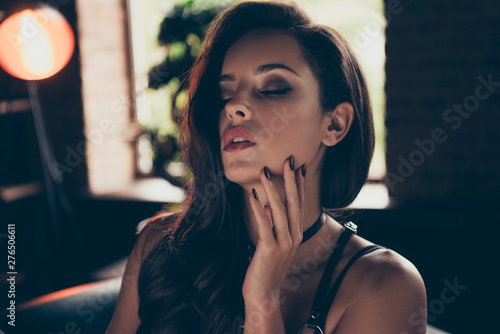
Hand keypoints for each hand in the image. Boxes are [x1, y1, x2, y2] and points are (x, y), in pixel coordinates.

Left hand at [242, 156, 305, 305]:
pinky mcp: (270, 249)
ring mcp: (283, 244)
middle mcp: (293, 237)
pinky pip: (264, 225)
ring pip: (280, 211)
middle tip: (288, 161)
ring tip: (265, 172)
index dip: (299, 185)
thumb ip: (272, 223)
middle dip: (290, 181)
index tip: (299, 167)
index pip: (300, 204)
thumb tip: (268, 204)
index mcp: (296, 234)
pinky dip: (259, 209)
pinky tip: (253, 196)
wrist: (264, 295)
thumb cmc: (266, 268)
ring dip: (272, 190)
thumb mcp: (272, 242)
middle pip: (294, 204)